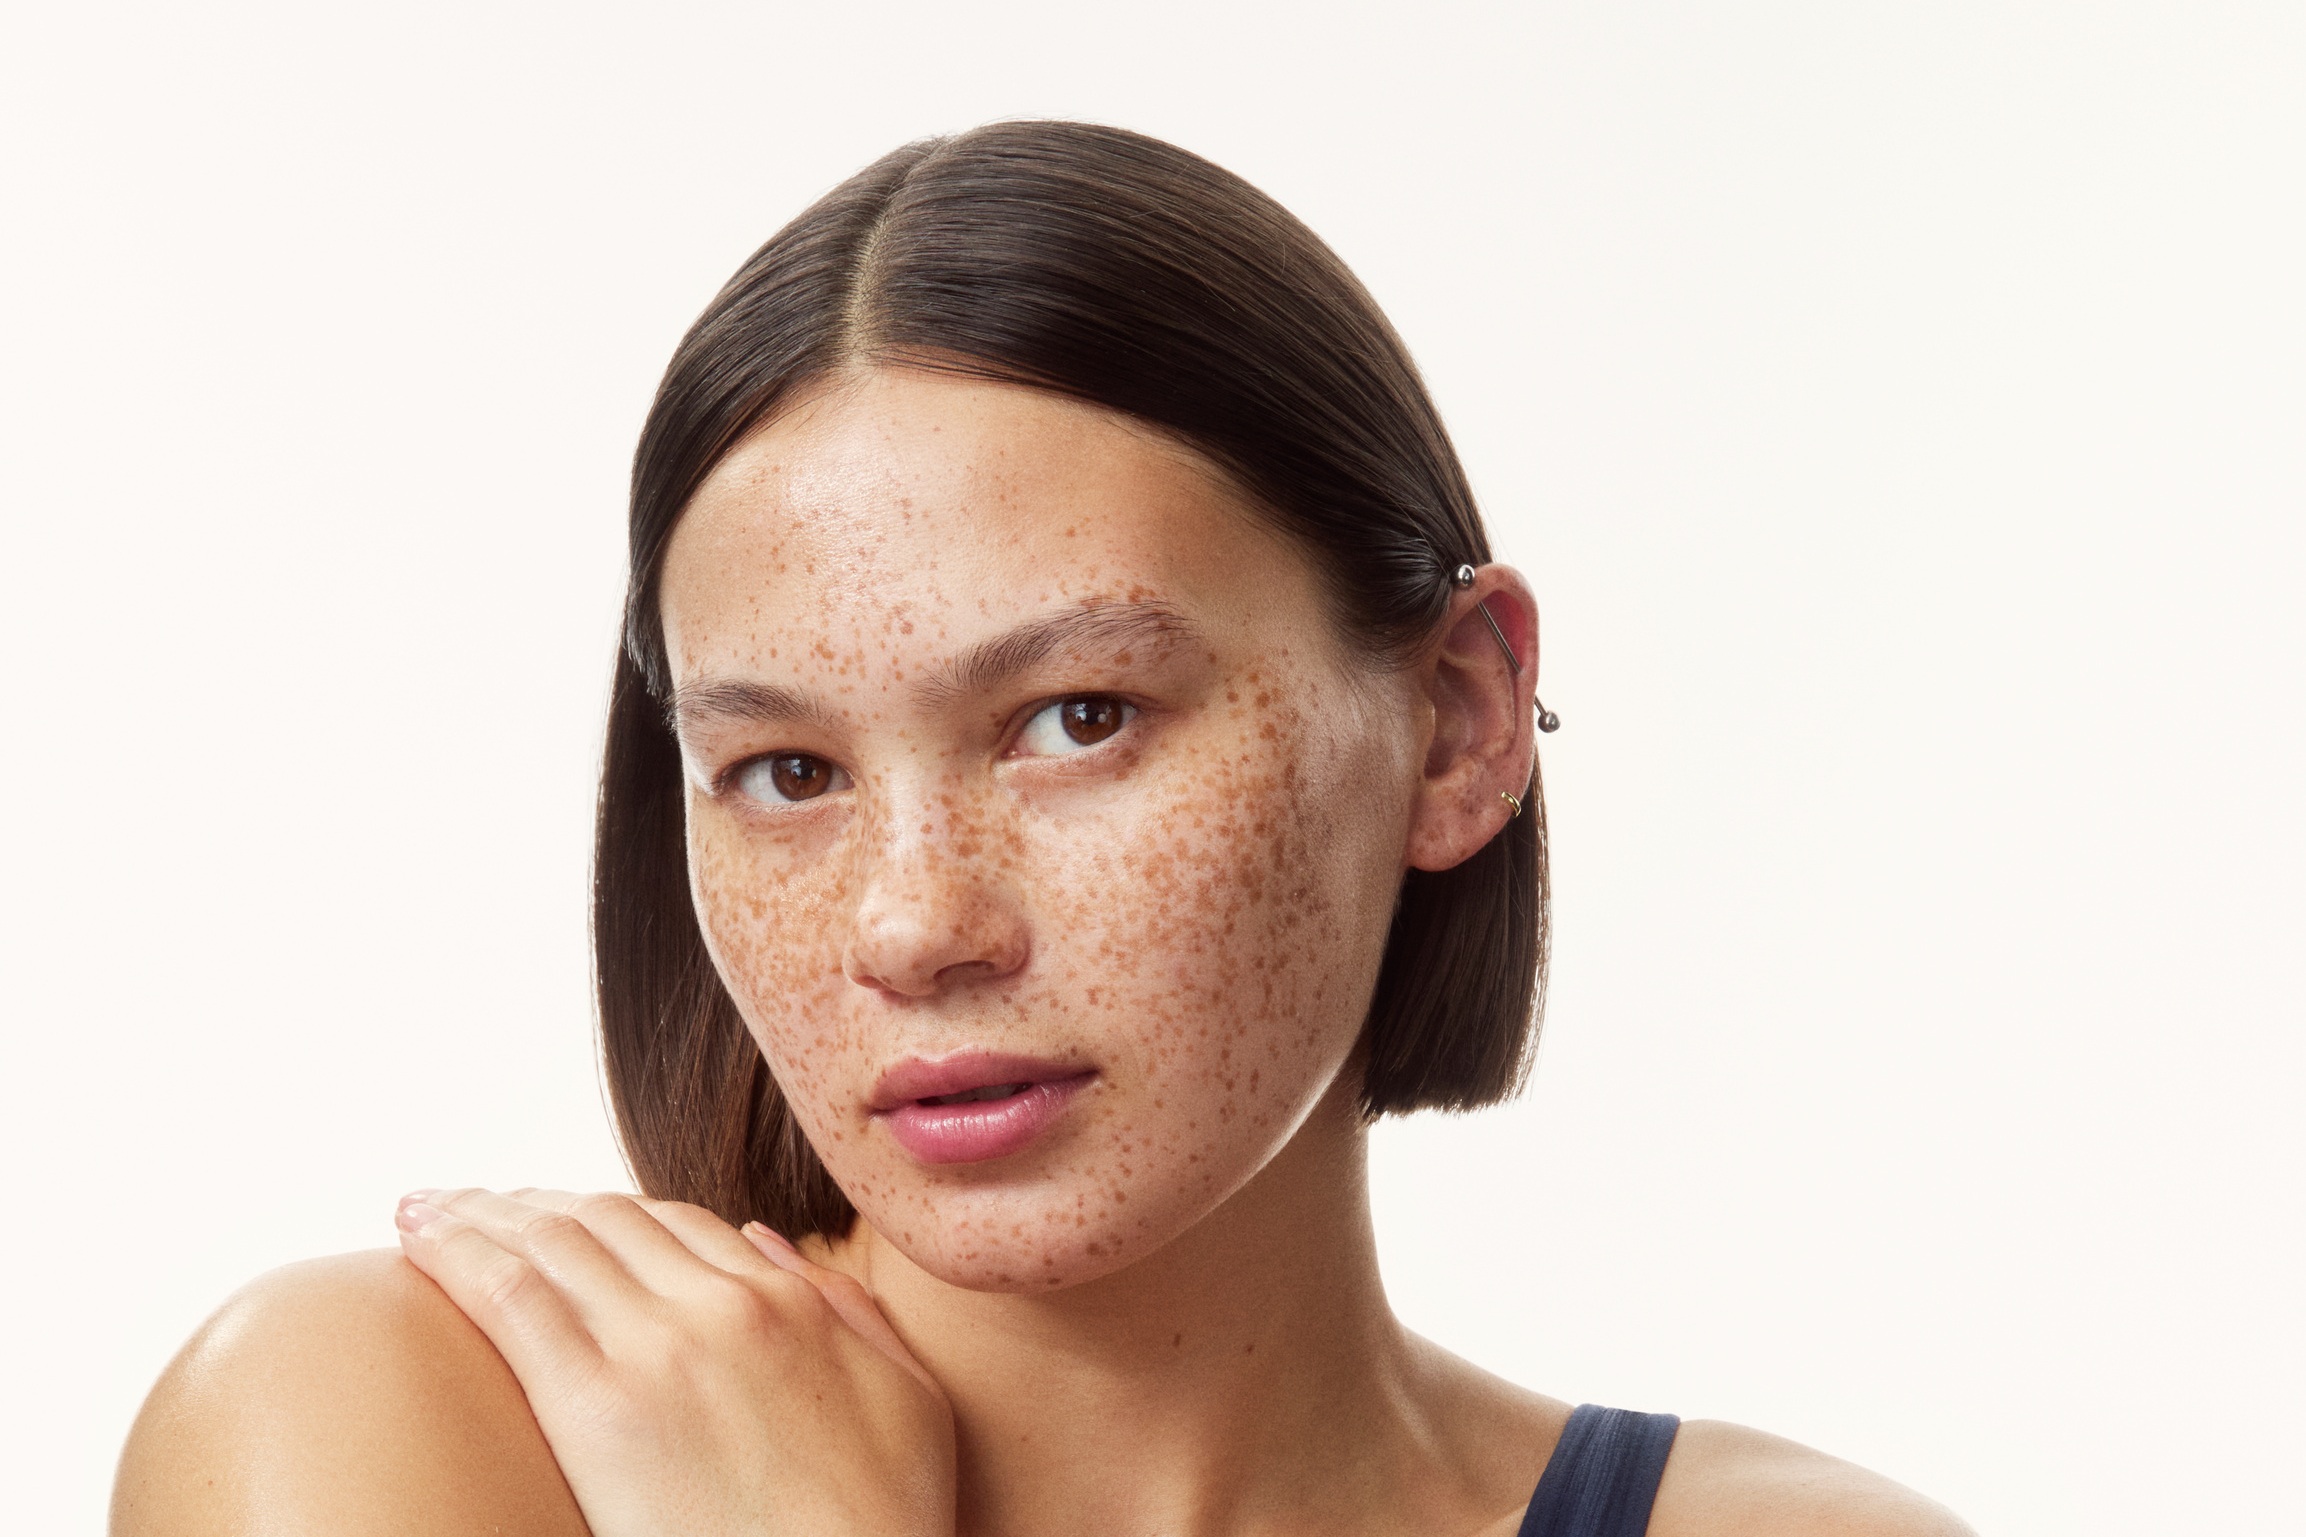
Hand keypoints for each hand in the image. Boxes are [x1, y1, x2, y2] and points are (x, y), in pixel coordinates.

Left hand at [395, 1186, 954, 1536]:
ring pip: (551, 1239)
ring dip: (479, 1212)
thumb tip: (772, 1245)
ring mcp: (659, 1345)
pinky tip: (417, 1236)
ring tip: (425, 1208)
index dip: (609, 1212)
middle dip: (530, 1201)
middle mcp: (723, 1302)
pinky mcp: (598, 1404)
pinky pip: (512, 1296)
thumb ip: (848, 1312)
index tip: (560, 1212)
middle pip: (606, 1219)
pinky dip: (457, 1251)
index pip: (679, 1224)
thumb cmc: (884, 1525)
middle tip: (472, 1200)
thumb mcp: (907, 1400)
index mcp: (794, 1301)